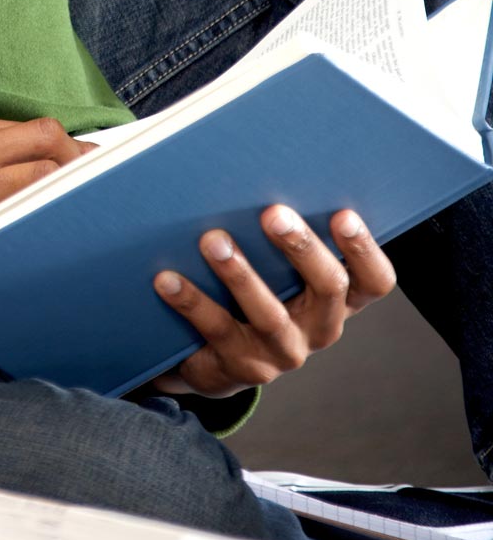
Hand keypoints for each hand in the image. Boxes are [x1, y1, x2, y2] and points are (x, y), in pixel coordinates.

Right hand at [0, 113, 93, 333]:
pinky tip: (58, 234)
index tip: (89, 167)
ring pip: (42, 173)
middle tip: (98, 188)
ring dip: (71, 192)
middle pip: (45, 139)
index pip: (32, 127)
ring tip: (83, 212)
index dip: (70, 148)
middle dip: (79, 161)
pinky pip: (25, 214)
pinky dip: (49, 220)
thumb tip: (52, 158)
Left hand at [149, 206, 396, 397]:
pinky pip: (217, 330)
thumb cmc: (252, 287)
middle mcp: (320, 328)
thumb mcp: (275, 265)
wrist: (215, 354)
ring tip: (213, 240)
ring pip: (270, 314)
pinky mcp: (243, 368)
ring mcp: (283, 353)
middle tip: (273, 213)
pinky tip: (167, 278)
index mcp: (339, 299)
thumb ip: (281, 233)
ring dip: (241, 274)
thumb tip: (259, 170)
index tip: (342, 214)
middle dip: (301, 248)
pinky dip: (192, 301)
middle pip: (327, 289)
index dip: (363, 250)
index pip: (373, 281)